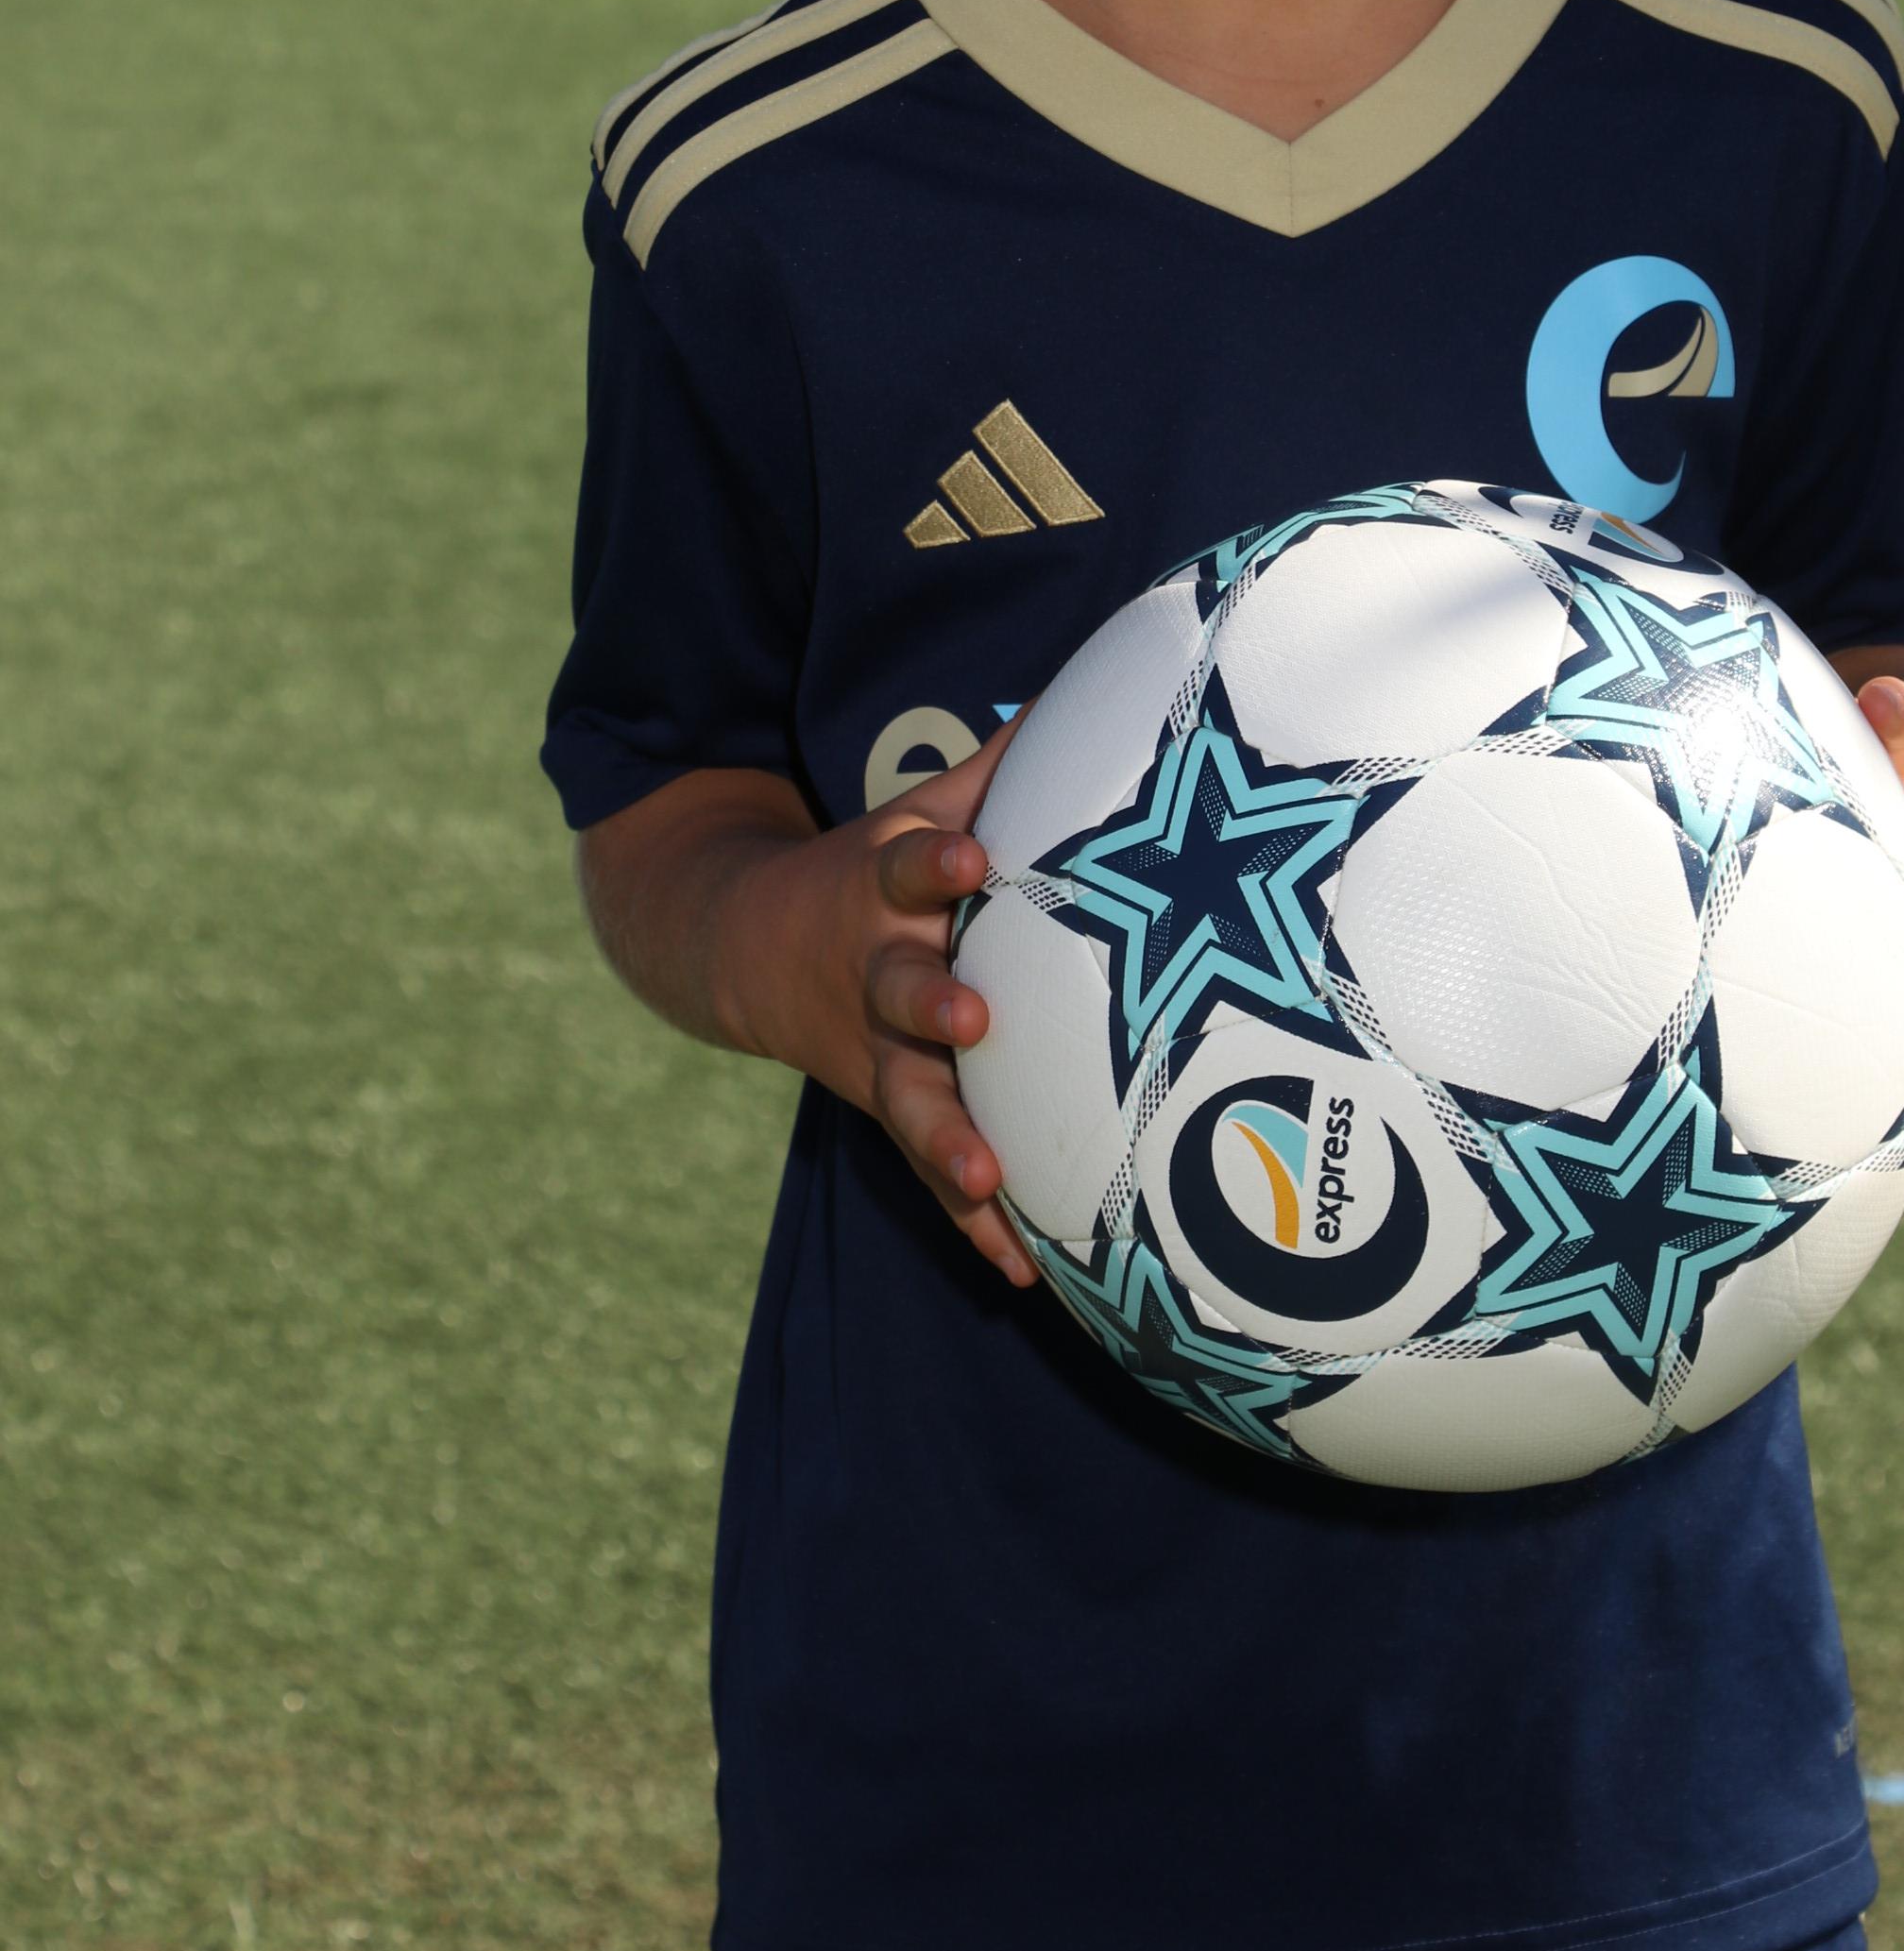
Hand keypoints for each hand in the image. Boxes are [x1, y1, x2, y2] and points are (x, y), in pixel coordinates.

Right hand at [713, 726, 1037, 1286]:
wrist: (747, 947)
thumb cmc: (879, 867)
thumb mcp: (925, 807)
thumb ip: (1002, 765)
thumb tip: (1109, 685)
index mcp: (888, 887)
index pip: (913, 868)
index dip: (940, 863)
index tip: (974, 859)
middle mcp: (879, 971)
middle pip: (901, 988)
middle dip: (933, 1003)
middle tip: (972, 1018)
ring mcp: (878, 1050)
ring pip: (912, 1098)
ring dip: (949, 1138)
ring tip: (990, 1175)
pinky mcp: (889, 1106)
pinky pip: (932, 1170)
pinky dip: (973, 1219)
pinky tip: (1024, 1265)